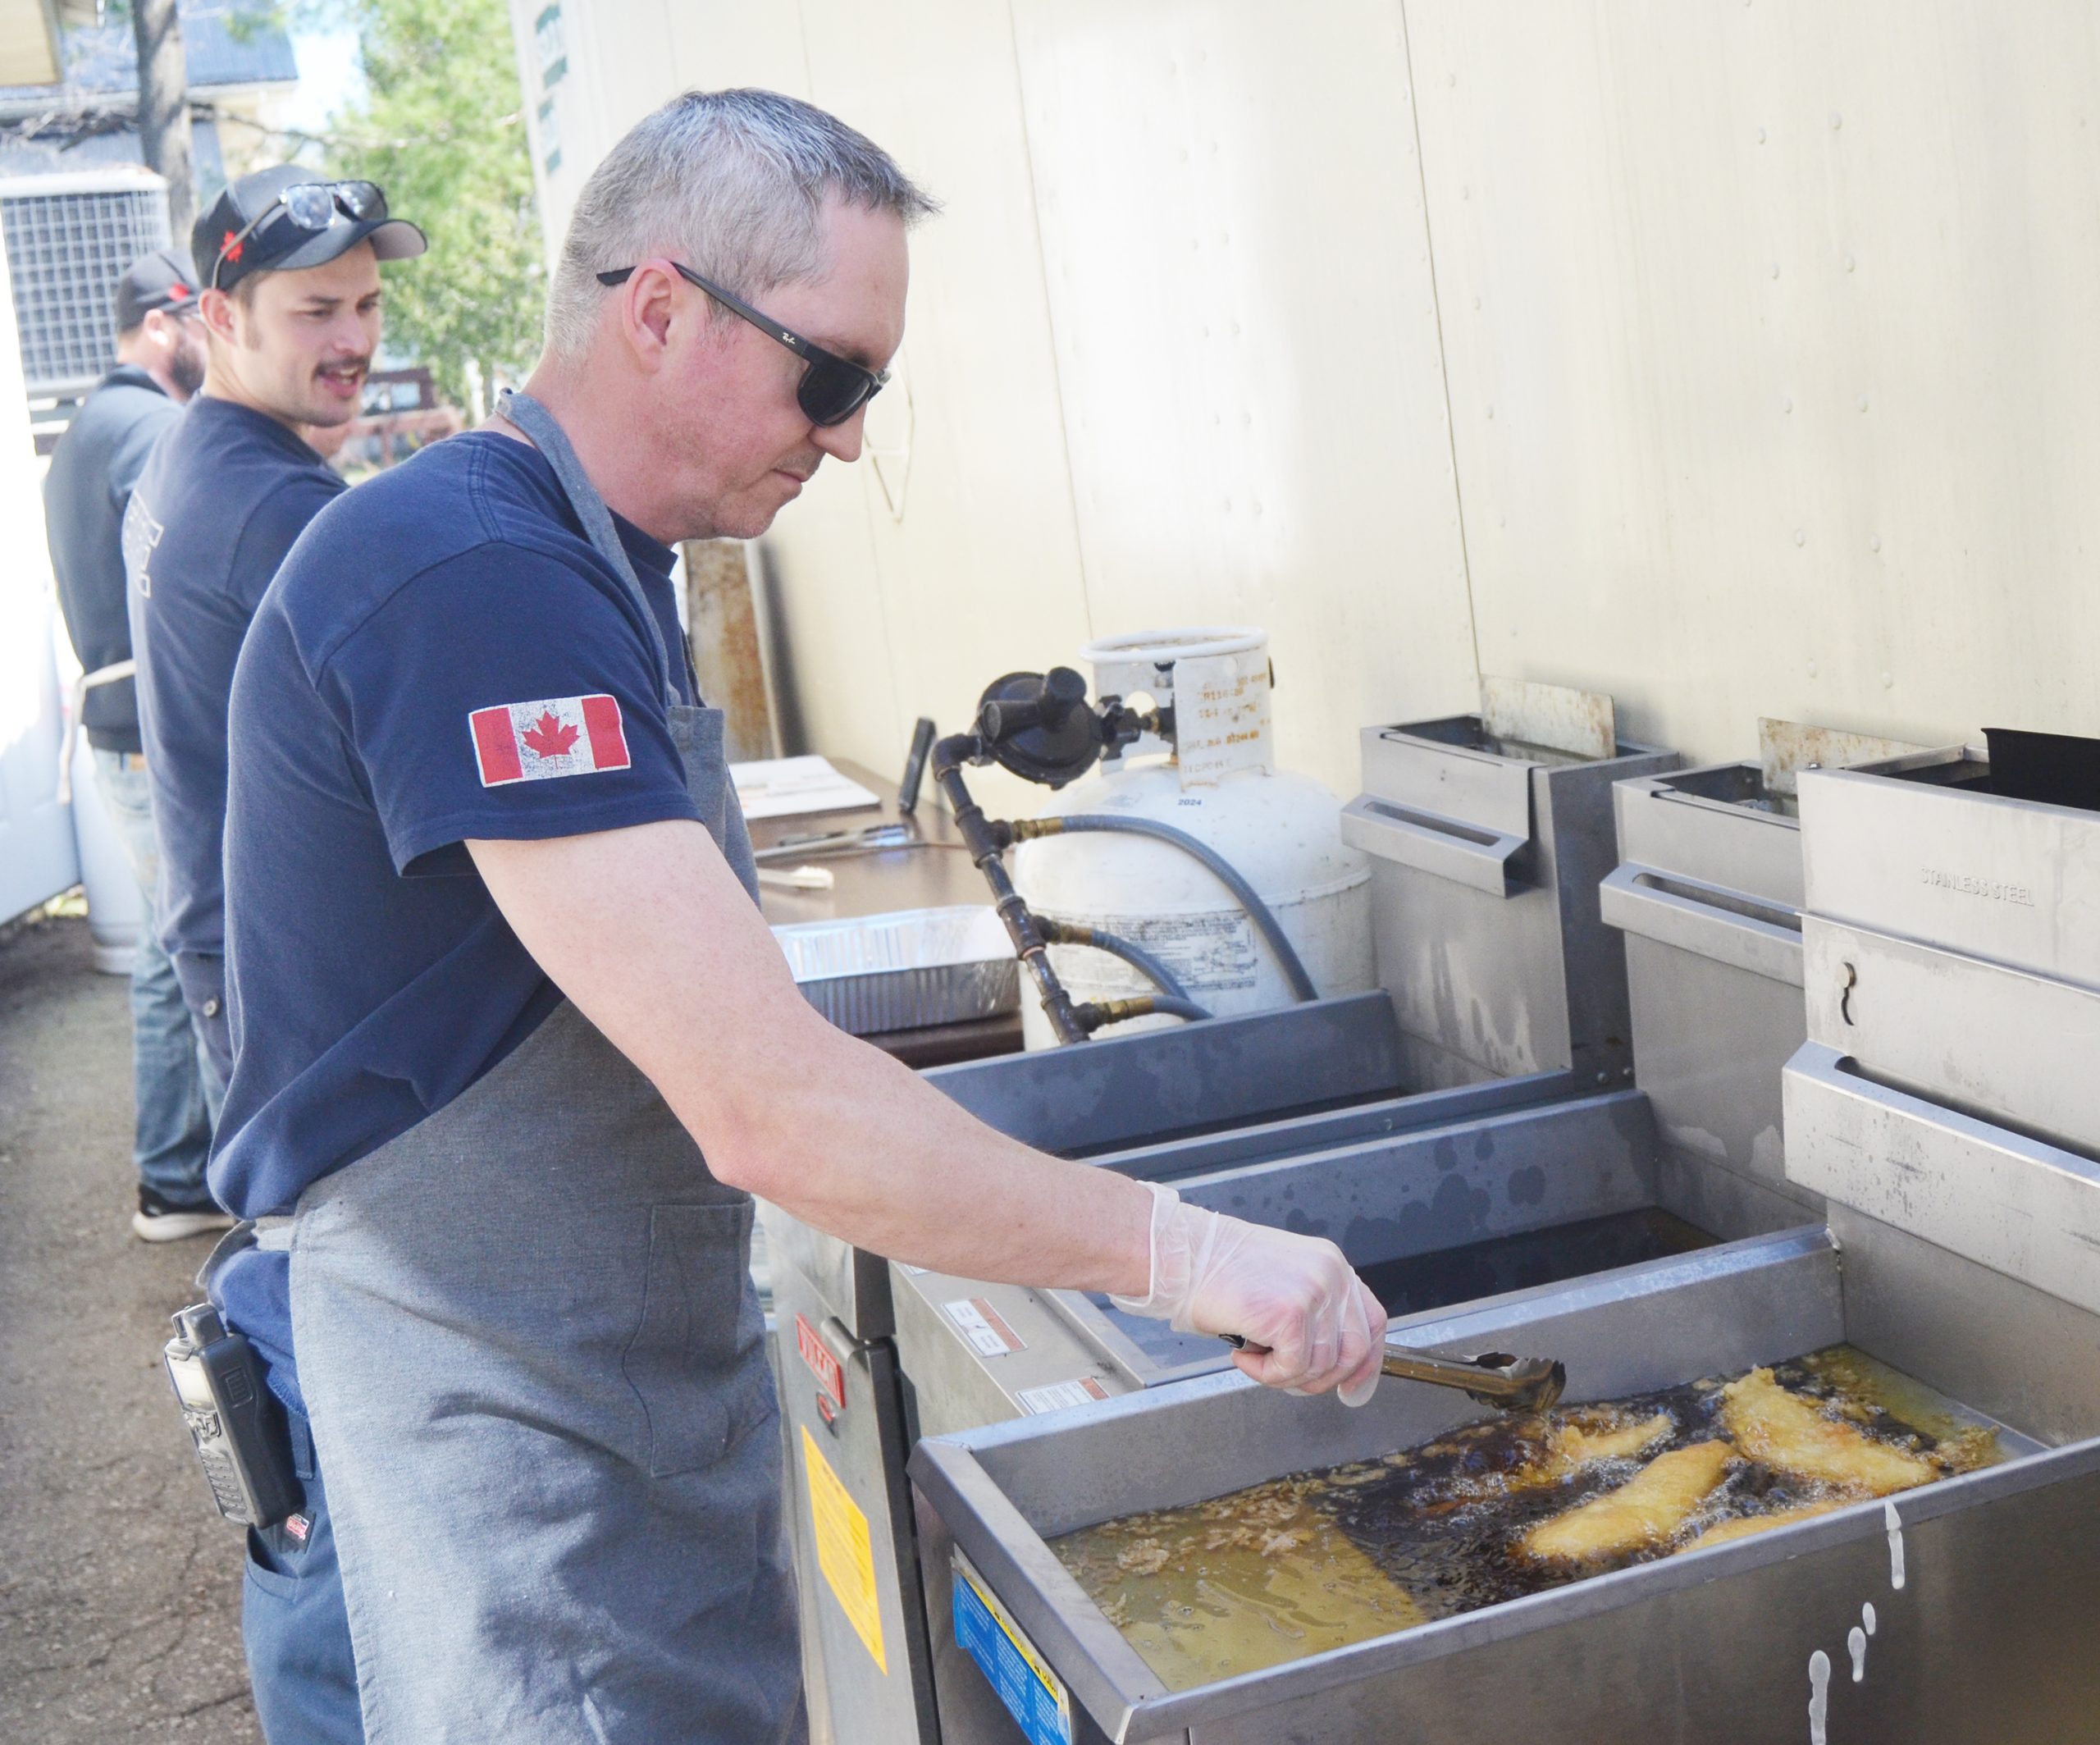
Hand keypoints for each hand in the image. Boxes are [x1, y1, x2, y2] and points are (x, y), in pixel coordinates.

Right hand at [1109, 1183, 1386, 1405]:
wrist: (1182, 1256)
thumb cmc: (1218, 1271)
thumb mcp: (1281, 1281)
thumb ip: (1312, 1312)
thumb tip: (1328, 1361)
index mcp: (1331, 1264)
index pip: (1372, 1321)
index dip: (1367, 1362)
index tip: (1352, 1388)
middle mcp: (1331, 1274)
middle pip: (1354, 1351)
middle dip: (1321, 1379)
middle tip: (1285, 1377)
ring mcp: (1314, 1292)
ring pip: (1320, 1366)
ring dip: (1283, 1375)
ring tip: (1252, 1355)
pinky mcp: (1291, 1314)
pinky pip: (1292, 1368)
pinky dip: (1265, 1373)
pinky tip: (1242, 1354)